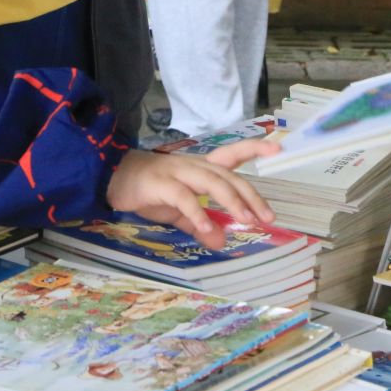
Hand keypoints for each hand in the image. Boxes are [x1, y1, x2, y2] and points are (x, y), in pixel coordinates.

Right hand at [106, 141, 278, 247]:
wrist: (113, 179)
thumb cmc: (150, 190)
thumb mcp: (179, 210)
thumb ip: (200, 224)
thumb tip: (221, 240)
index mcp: (201, 168)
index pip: (232, 154)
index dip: (254, 149)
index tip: (277, 149)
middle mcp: (193, 165)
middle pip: (228, 175)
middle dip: (251, 194)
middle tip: (268, 217)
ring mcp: (177, 171)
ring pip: (212, 181)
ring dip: (232, 201)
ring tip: (247, 220)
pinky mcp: (160, 183)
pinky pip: (183, 197)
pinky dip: (197, 213)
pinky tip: (206, 228)